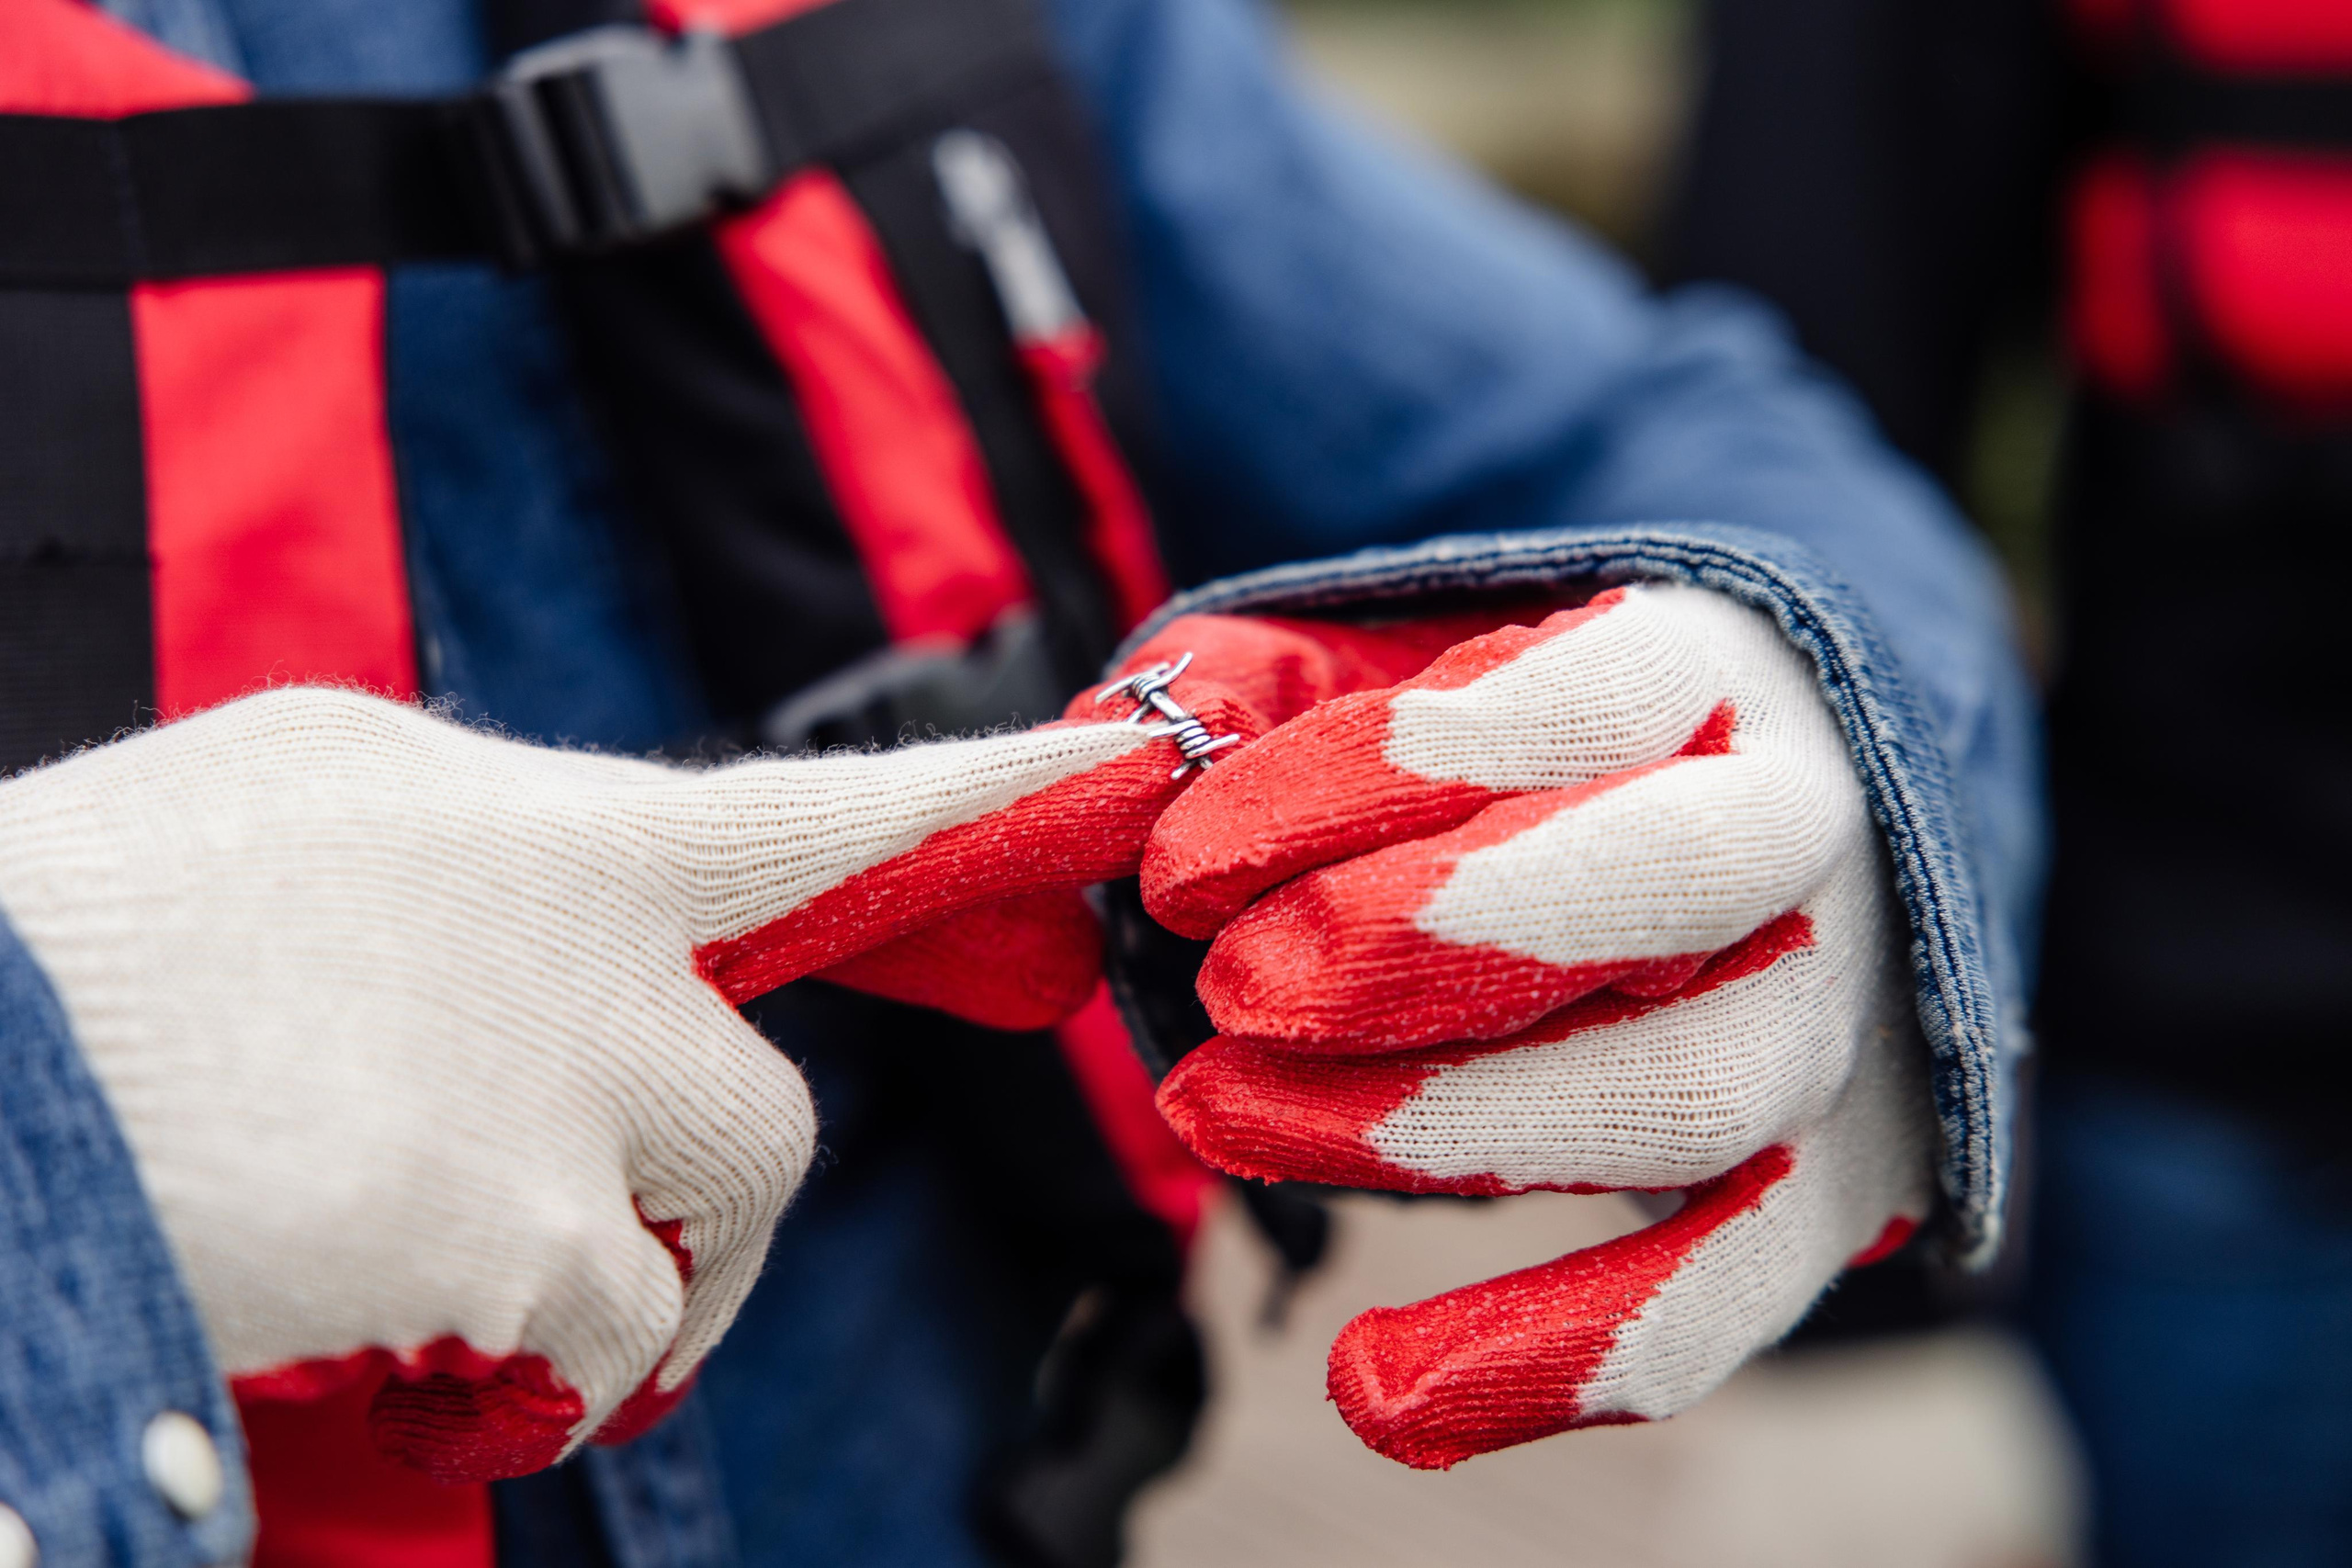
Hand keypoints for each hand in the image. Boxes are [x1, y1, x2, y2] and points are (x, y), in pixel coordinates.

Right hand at [0, 686, 1239, 1481]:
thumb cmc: (72, 952)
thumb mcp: (289, 829)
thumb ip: (475, 874)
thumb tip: (600, 952)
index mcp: (504, 810)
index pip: (796, 817)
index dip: (971, 813)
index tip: (1113, 777)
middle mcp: (569, 921)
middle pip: (759, 1100)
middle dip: (701, 1212)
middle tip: (609, 1270)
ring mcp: (561, 1074)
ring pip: (698, 1232)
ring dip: (611, 1299)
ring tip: (445, 1313)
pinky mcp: (522, 1228)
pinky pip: (600, 1342)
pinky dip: (523, 1378)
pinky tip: (388, 1355)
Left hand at [1139, 584, 1936, 1467]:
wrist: (1758, 844)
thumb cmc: (1537, 751)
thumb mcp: (1404, 663)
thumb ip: (1265, 686)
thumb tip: (1112, 754)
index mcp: (1710, 667)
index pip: (1585, 693)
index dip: (1381, 770)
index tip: (1189, 858)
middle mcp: (1804, 836)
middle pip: (1673, 878)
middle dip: (1430, 939)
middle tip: (1235, 985)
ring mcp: (1830, 1023)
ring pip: (1680, 1092)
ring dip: (1435, 1128)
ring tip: (1222, 1116)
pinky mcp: (1826, 1191)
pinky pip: (1719, 1297)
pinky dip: (1553, 1359)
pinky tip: (1376, 1392)